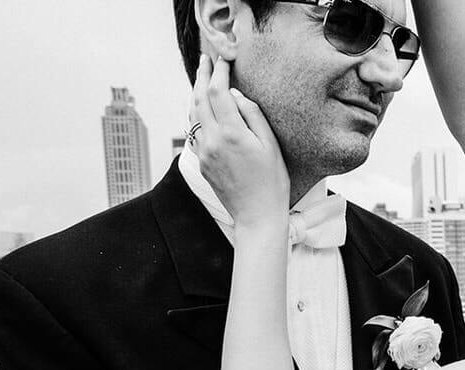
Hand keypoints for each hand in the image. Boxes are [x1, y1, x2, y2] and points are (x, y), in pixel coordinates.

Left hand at [190, 53, 288, 228]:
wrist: (257, 216)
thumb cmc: (272, 182)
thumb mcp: (271, 145)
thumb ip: (252, 115)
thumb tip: (235, 95)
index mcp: (232, 133)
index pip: (219, 91)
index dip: (219, 72)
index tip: (223, 59)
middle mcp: (213, 140)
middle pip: (199, 98)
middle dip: (201, 75)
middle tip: (204, 59)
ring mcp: (204, 152)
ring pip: (192, 114)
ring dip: (194, 93)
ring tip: (200, 79)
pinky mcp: (202, 162)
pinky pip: (193, 131)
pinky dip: (194, 114)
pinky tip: (200, 109)